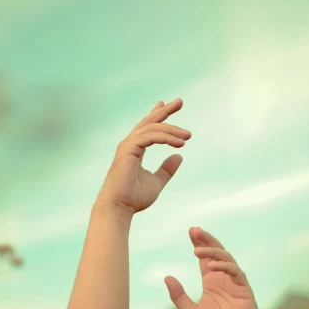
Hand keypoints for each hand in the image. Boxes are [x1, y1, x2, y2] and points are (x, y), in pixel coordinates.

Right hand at [97, 98, 190, 214]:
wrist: (120, 207)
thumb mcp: (157, 182)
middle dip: (165, 110)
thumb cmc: (134, 198)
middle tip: (180, 101)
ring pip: (152, 129)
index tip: (168, 105)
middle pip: (149, 122)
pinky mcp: (128, 149)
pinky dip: (166, 138)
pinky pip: (150, 137)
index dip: (157, 115)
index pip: (148, 128)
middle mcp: (130, 144)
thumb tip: (179, 156)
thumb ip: (167, 169)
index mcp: (135, 149)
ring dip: (172, 130)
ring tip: (188, 136)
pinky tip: (179, 144)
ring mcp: (128, 145)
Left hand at [164, 227, 263, 308]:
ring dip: (212, 252)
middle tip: (194, 230)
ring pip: (226, 258)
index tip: (190, 231)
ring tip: (197, 250)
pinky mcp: (244, 289)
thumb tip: (166, 277)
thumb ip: (178, 296)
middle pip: (216, 251)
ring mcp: (234, 282)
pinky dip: (224, 267)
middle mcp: (223, 278)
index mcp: (211, 281)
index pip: (205, 257)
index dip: (199, 242)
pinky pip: (236, 272)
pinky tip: (211, 267)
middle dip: (206, 239)